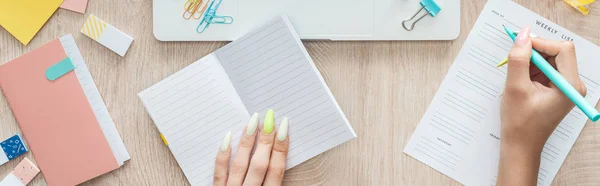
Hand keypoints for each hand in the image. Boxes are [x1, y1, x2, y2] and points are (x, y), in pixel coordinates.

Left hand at [213, 109, 289, 185]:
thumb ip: (274, 181)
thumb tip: (278, 154)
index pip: (276, 169)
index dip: (281, 148)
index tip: (283, 127)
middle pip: (260, 164)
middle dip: (266, 140)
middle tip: (269, 118)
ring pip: (240, 164)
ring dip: (247, 142)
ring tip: (252, 122)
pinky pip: (220, 173)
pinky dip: (223, 156)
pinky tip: (228, 138)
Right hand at [497, 26, 585, 185]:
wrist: (520, 146)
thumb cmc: (519, 123)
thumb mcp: (515, 87)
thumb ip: (519, 59)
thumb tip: (523, 35)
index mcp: (570, 85)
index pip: (562, 50)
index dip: (540, 43)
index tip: (520, 45)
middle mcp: (573, 84)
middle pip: (557, 52)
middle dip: (535, 52)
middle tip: (514, 59)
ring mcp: (565, 87)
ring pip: (550, 59)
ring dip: (531, 62)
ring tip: (516, 78)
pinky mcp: (556, 89)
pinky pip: (545, 69)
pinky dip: (531, 69)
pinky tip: (520, 82)